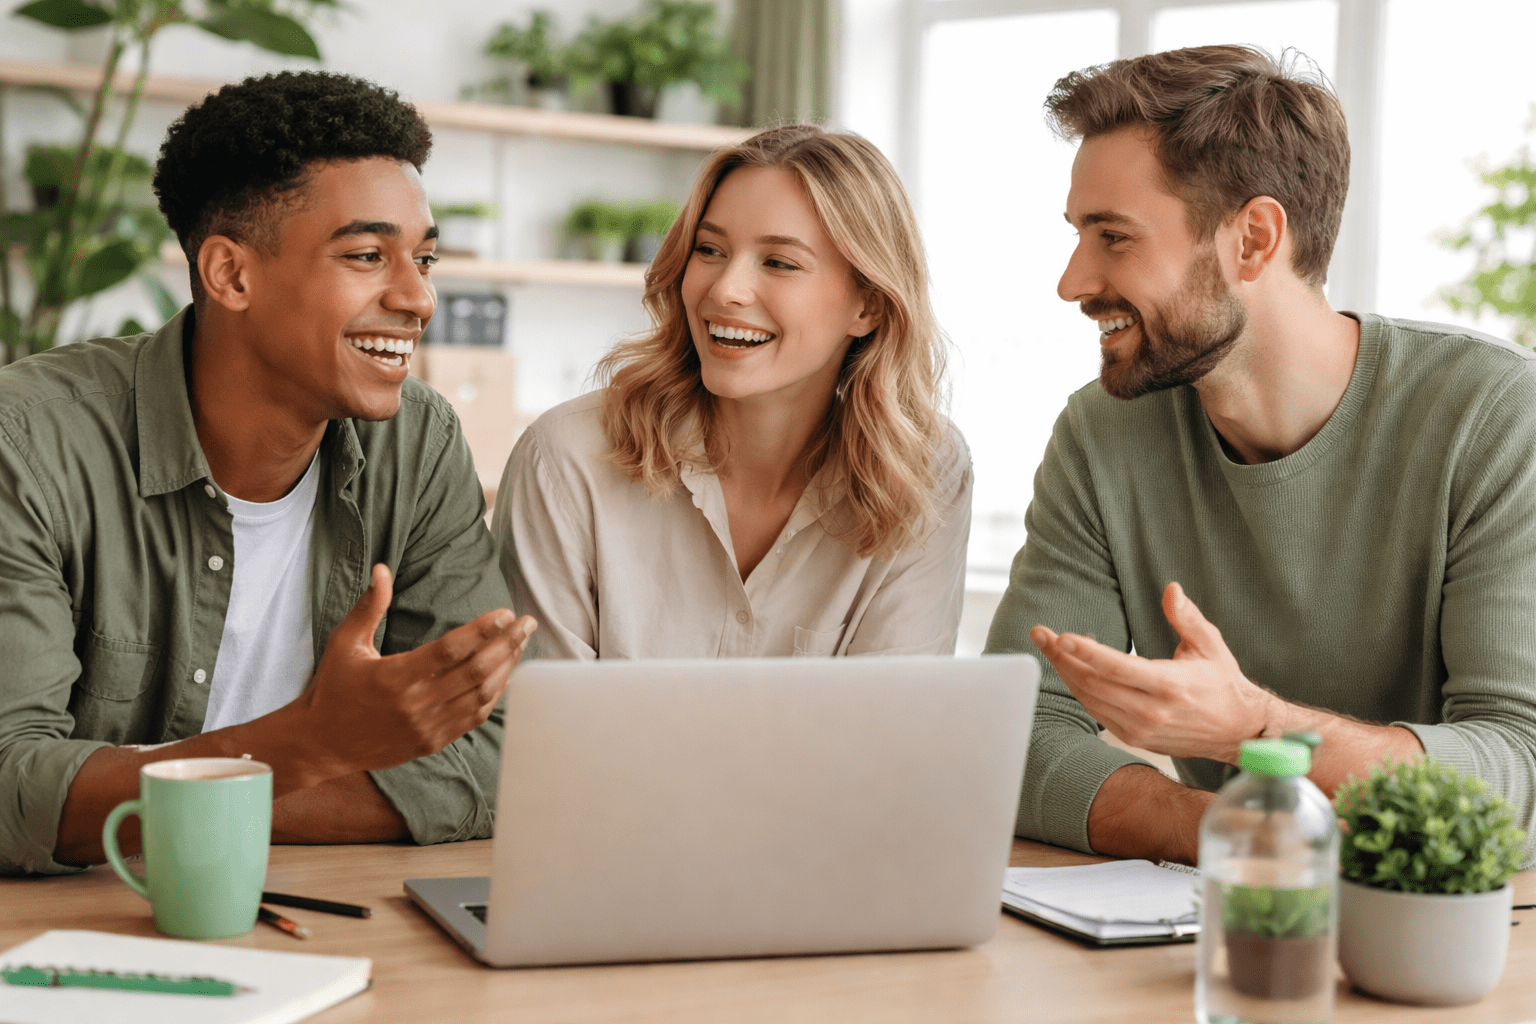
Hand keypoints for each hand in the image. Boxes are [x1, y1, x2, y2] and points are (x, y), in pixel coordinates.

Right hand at [293, 564, 535, 778]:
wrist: (322, 744)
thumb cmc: (334, 687)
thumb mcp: (345, 643)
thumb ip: (368, 607)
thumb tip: (382, 569)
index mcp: (394, 677)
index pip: (449, 650)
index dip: (482, 630)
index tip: (506, 613)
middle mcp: (414, 704)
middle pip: (475, 672)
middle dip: (507, 644)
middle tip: (527, 623)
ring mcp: (426, 727)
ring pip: (480, 696)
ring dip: (506, 668)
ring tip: (520, 644)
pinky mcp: (432, 743)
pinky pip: (473, 718)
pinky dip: (494, 696)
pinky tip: (505, 674)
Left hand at [1029, 581, 1274, 762]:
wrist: (1238, 731)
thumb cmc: (1224, 683)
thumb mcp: (1211, 645)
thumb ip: (1187, 618)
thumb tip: (1171, 589)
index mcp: (1169, 685)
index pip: (1116, 668)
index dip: (1085, 652)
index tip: (1060, 636)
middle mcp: (1152, 711)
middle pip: (1093, 683)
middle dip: (1062, 657)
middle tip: (1040, 634)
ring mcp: (1141, 728)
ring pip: (1090, 699)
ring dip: (1066, 673)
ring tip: (1050, 647)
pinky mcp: (1136, 737)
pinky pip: (1098, 712)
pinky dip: (1081, 690)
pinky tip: (1074, 669)